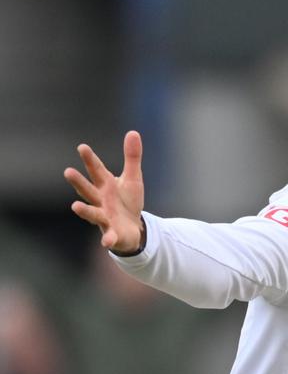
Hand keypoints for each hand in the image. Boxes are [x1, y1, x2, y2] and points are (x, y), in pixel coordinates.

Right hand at [64, 131, 145, 254]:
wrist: (132, 228)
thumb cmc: (127, 201)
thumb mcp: (133, 178)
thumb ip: (132, 157)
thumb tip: (132, 132)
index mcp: (105, 185)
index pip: (96, 170)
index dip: (89, 159)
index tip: (82, 147)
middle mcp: (100, 200)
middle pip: (88, 190)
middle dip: (79, 182)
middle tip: (68, 172)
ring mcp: (104, 217)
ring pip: (92, 213)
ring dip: (84, 210)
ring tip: (74, 206)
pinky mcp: (112, 233)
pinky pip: (109, 236)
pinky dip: (107, 239)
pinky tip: (106, 241)